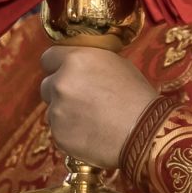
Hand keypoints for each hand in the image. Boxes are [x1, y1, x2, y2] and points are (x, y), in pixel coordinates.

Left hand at [40, 47, 159, 169]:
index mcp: (75, 60)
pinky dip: (70, 133)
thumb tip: (81, 65)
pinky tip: (92, 134)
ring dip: (65, 114)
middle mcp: (60, 82)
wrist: (144, 131)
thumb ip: (91, 62)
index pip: (48, 58)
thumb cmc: (137, 97)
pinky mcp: (58, 134)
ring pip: (52, 110)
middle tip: (82, 101)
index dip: (56, 67)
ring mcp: (57, 110)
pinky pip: (58, 131)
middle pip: (47, 85)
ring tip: (92, 120)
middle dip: (60, 92)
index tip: (64, 74)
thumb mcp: (117, 65)